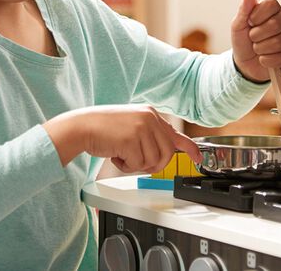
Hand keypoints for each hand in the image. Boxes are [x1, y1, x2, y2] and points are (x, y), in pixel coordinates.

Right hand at [43, 105, 201, 170]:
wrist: (82, 126)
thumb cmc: (104, 129)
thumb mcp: (132, 126)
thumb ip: (150, 135)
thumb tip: (165, 153)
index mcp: (151, 114)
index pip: (176, 134)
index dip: (190, 149)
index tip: (198, 159)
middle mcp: (150, 118)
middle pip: (167, 154)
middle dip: (153, 165)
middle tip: (137, 161)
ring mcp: (142, 127)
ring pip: (153, 162)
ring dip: (137, 165)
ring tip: (123, 154)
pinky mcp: (132, 138)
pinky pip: (138, 165)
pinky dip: (125, 166)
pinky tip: (116, 154)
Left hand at [231, 0, 280, 81]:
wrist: (245, 63)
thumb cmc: (243, 41)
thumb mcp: (238, 24)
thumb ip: (244, 8)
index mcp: (272, 8)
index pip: (271, 3)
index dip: (257, 15)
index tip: (250, 23)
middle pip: (275, 24)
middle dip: (257, 35)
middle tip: (252, 38)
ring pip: (279, 42)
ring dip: (261, 49)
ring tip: (258, 48)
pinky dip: (267, 60)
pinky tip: (264, 58)